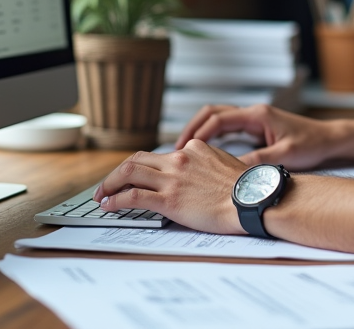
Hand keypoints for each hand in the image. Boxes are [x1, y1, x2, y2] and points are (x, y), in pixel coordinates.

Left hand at [93, 140, 246, 233]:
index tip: (135, 176)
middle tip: (108, 184)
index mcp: (194, 149)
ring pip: (129, 172)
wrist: (252, 199)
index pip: (160, 155)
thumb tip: (199, 173)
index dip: (143, 166)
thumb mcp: (225, 164)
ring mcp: (173, 179)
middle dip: (118, 172)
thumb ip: (207, 163)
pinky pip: (133, 196)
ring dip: (110, 183)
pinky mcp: (169, 200)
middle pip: (137, 159)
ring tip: (101, 195)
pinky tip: (109, 206)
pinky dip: (116, 200)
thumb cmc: (246, 188)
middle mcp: (180, 159)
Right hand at [176, 104, 342, 169]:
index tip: (185, 150)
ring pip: (219, 119)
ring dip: (201, 131)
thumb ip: (257, 162)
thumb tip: (231, 173)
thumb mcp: (284, 156)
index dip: (199, 134)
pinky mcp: (257, 128)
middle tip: (176, 148)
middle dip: (193, 128)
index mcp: (258, 115)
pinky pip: (228, 128)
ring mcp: (255, 119)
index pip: (219, 119)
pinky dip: (213, 136)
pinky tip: (206, 152)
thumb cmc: (312, 144)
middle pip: (213, 113)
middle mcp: (253, 113)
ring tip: (185, 151)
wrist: (329, 139)